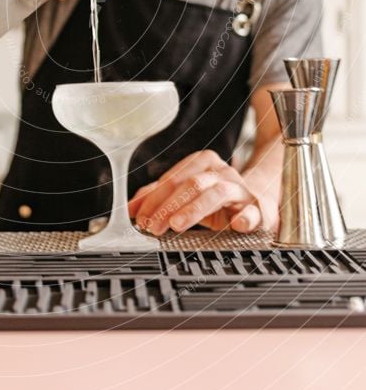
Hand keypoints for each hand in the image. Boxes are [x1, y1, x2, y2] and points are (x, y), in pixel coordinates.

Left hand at [128, 149, 277, 234]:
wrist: (257, 206)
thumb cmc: (218, 201)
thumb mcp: (188, 196)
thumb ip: (160, 199)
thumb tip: (131, 208)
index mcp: (204, 164)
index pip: (174, 178)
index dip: (154, 197)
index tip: (139, 216)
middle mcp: (223, 173)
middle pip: (192, 183)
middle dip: (168, 205)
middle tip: (152, 226)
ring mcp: (241, 190)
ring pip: (217, 193)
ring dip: (194, 209)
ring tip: (176, 224)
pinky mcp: (258, 210)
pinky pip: (253, 212)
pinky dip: (245, 217)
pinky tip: (236, 225)